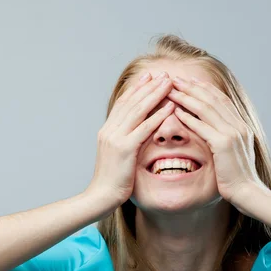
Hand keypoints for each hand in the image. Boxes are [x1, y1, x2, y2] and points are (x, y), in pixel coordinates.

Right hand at [87, 72, 174, 205]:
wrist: (100, 197)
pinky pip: (144, 128)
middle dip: (148, 86)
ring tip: (169, 83)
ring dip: (155, 94)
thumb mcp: (115, 157)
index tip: (149, 77)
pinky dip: (158, 115)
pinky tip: (170, 107)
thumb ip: (123, 142)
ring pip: (138, 110)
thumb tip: (134, 135)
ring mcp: (116, 138)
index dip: (136, 89)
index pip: (123, 103)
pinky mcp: (125, 148)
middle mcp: (109, 130)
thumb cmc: (111, 181)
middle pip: (131, 102)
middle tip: (163, 74)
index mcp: (107, 131)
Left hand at [167, 76, 260, 209]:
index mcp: (241, 125)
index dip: (204, 88)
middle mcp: (238, 125)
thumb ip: (226, 138)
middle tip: (175, 78)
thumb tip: (215, 130)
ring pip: (206, 109)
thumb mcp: (234, 152)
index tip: (189, 80)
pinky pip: (202, 127)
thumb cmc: (238, 177)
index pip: (221, 99)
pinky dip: (188, 118)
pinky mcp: (223, 144)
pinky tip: (175, 112)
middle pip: (212, 99)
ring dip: (187, 97)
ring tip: (171, 90)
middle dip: (192, 87)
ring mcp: (232, 134)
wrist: (248, 192)